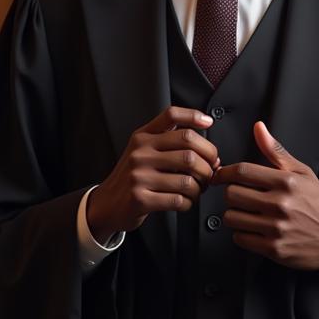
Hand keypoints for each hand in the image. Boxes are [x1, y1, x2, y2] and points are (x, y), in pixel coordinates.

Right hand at [86, 106, 218, 243]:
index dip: (193, 116)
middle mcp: (140, 153)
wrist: (107, 203)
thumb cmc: (133, 176)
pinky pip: (178, 200)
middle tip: (211, 171)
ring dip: (200, 188)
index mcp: (143, 137)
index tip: (208, 123)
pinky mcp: (140, 199)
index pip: (171, 115)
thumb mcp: (143, 150)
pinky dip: (188, 203)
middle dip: (208, 164)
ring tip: (197, 190)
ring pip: (187, 180)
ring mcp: (139, 176)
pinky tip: (184, 201)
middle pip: (189, 151)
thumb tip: (208, 145)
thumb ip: (169, 141)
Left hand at [213, 120, 318, 270]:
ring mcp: (276, 228)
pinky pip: (240, 238)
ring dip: (234, 215)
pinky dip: (241, 234)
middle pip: (232, 194)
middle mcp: (280, 204)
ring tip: (246, 213)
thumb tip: (258, 128)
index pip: (242, 171)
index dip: (224, 172)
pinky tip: (252, 229)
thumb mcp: (301, 172)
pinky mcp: (274, 249)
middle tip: (238, 196)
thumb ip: (276, 151)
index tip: (219, 175)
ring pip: (231, 217)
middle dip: (231, 194)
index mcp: (286, 181)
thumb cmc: (317, 202)